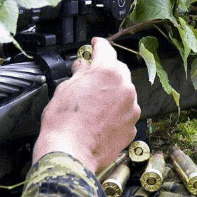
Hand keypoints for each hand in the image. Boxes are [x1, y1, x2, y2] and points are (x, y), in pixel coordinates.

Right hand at [31, 37, 140, 172]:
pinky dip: (116, 112)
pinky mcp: (132, 126)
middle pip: (118, 70)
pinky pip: (125, 112)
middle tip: (91, 76)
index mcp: (107, 72)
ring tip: (94, 105)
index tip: (95, 44)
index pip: (105, 49)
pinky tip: (100, 120)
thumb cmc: (63, 122)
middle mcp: (125, 87)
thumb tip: (83, 66)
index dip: (98, 45)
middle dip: (106, 71)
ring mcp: (131, 108)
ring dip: (112, 93)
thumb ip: (80, 73)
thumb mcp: (65, 89)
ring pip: (124, 93)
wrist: (70, 153)